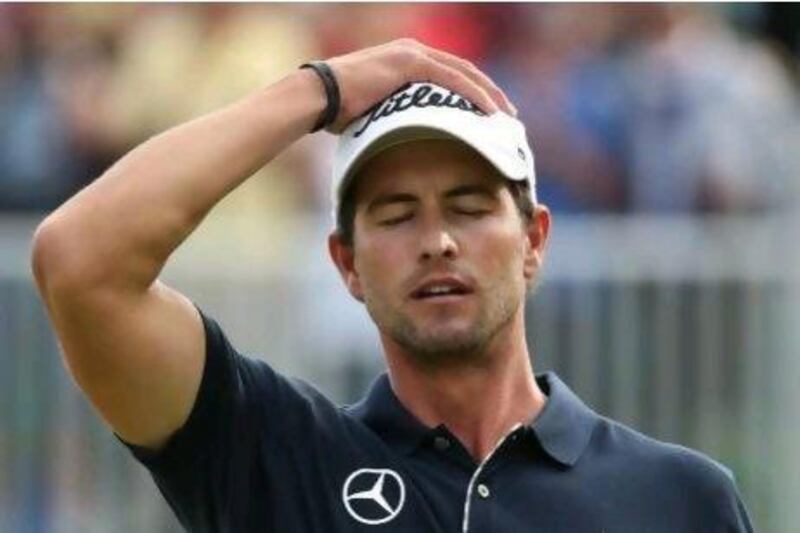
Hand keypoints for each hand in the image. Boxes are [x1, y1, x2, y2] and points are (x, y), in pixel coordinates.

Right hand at [322, 38, 516, 133]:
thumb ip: (397, 118)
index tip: (489, 115)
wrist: (319, 97)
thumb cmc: (338, 112)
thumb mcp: (376, 114)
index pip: (450, 76)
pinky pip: (453, 79)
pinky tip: (490, 112)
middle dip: (489, 94)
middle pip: (464, 71)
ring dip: (488, 95)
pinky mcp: (411, 62)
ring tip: (506, 117)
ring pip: (464, 73)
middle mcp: (413, 51)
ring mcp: (413, 54)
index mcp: (406, 61)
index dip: (474, 94)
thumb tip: (405, 145)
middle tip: (507, 116)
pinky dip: (475, 95)